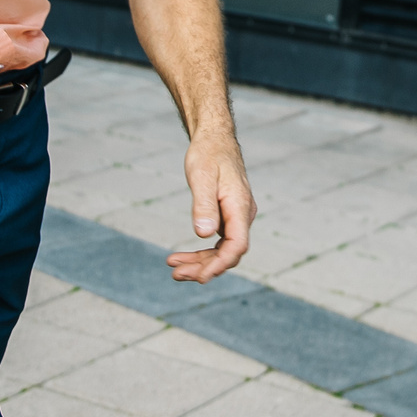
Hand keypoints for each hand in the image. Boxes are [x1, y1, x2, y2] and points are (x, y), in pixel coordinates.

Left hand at [167, 127, 254, 282]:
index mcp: (240, 207)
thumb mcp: (202, 177)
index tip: (201, 277)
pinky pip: (218, 242)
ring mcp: (236, 217)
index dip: (220, 264)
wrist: (214, 139)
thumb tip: (203, 234)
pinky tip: (180, 257)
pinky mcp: (227, 217)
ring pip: (222, 250)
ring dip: (200, 263)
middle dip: (203, 267)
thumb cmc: (208, 154)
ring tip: (174, 268)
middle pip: (228, 253)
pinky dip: (201, 252)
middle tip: (175, 274)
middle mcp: (242, 215)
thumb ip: (204, 205)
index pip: (236, 246)